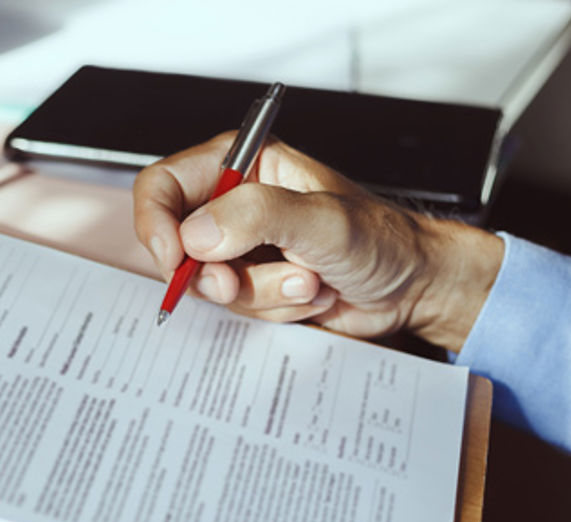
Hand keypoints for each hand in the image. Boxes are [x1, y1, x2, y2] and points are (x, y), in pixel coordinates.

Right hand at [133, 133, 503, 351]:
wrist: (414, 287)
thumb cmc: (384, 240)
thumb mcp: (323, 220)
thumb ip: (258, 217)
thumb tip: (196, 234)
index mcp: (243, 165)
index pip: (163, 185)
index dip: (156, 223)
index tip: (174, 257)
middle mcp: (235, 202)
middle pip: (177, 242)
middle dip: (216, 273)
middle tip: (240, 282)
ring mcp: (243, 246)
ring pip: (208, 282)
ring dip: (260, 293)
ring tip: (309, 280)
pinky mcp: (254, 283)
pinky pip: (234, 307)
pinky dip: (273, 308)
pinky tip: (310, 292)